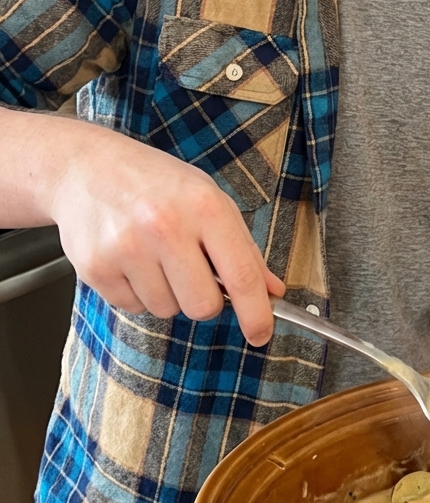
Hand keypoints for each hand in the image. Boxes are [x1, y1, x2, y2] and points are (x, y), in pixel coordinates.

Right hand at [48, 123, 283, 345]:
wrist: (84, 167)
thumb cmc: (155, 183)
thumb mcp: (208, 198)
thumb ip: (242, 247)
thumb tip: (272, 291)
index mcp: (204, 207)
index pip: (241, 275)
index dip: (256, 313)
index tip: (261, 334)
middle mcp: (166, 227)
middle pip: (203, 306)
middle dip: (204, 299)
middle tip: (190, 270)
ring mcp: (127, 248)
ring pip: (167, 310)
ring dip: (167, 293)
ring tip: (153, 255)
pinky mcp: (96, 268)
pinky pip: (133, 308)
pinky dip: (136, 292)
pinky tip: (129, 259)